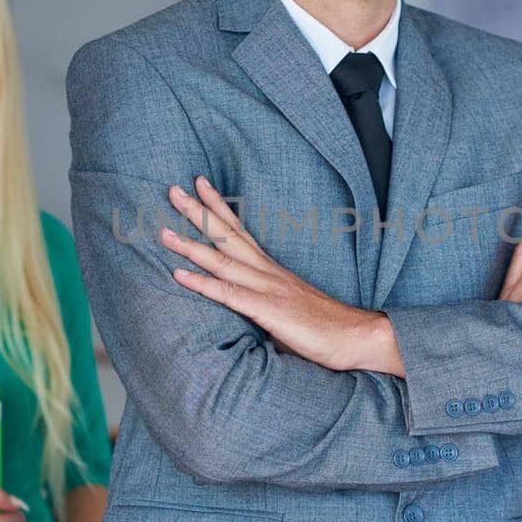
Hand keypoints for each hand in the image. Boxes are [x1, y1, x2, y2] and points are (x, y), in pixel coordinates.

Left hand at [162, 177, 379, 370]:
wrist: (358, 337)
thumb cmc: (325, 329)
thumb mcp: (287, 311)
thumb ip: (264, 305)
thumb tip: (245, 311)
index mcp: (272, 270)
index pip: (241, 230)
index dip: (219, 206)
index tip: (199, 185)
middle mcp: (268, 272)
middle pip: (228, 235)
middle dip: (198, 212)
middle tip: (172, 190)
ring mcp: (268, 288)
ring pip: (223, 260)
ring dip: (191, 244)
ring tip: (163, 231)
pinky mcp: (269, 311)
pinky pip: (229, 294)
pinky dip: (202, 283)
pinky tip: (179, 274)